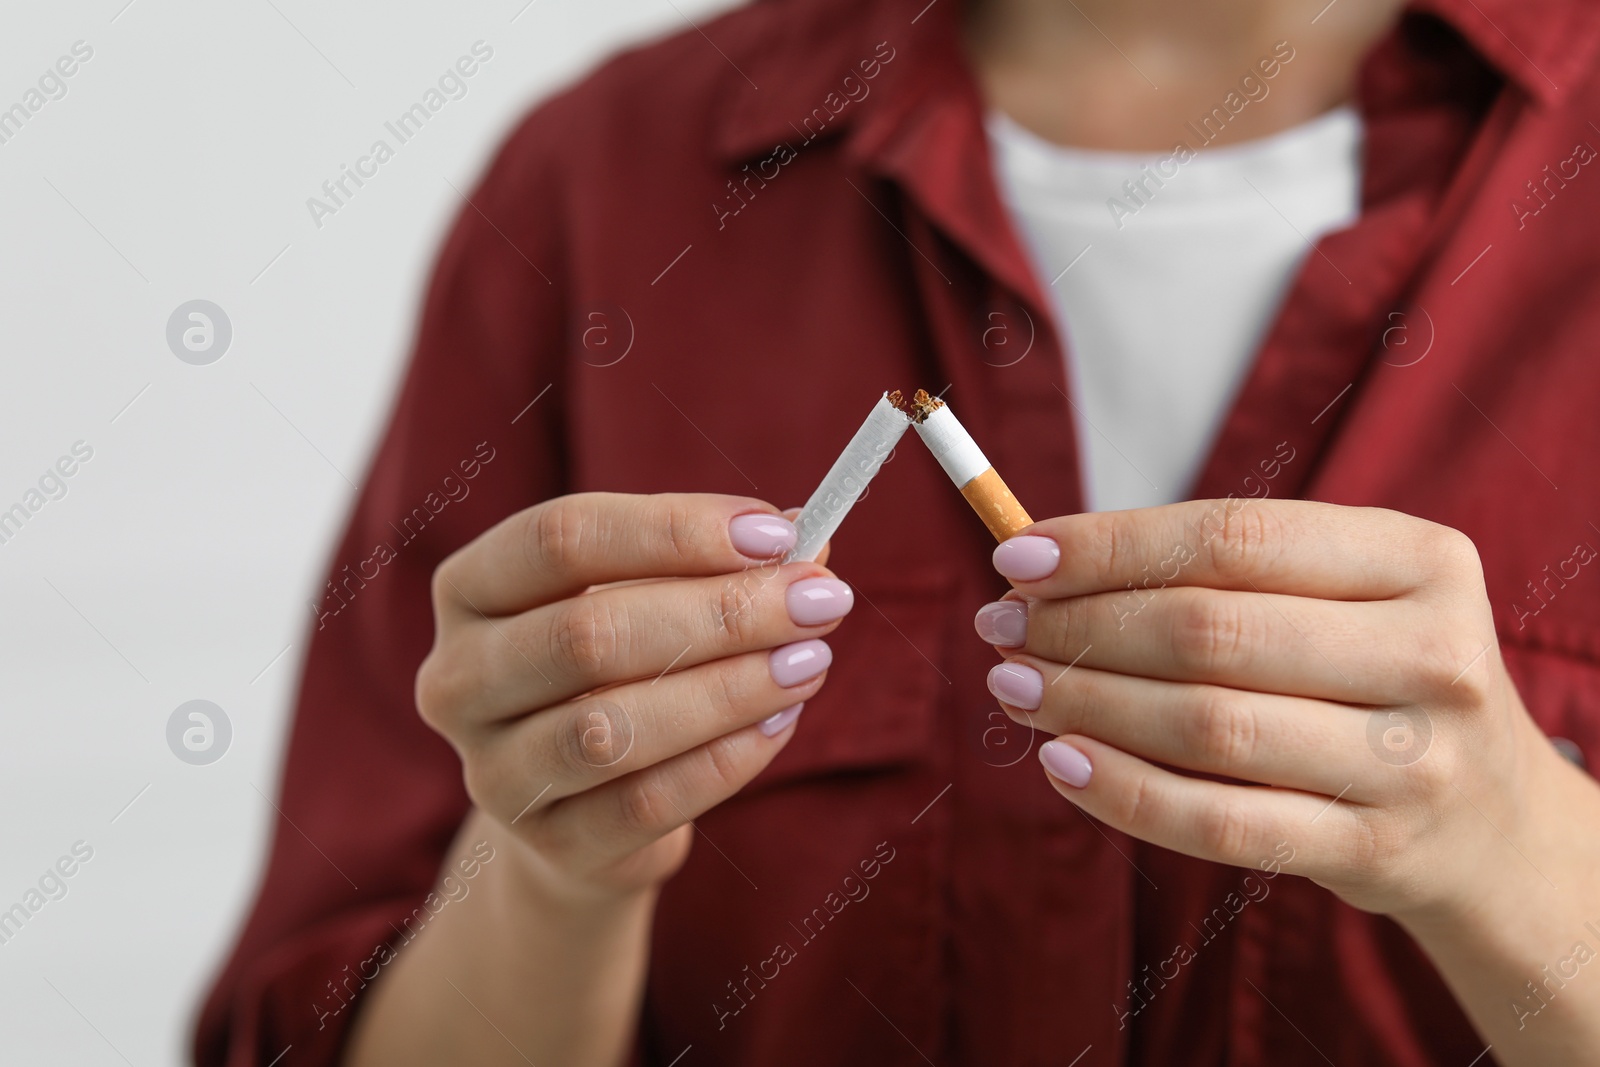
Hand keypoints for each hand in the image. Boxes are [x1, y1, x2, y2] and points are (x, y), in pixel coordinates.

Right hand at [416, 492, 848, 901]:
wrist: (581, 807)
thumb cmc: (619, 671)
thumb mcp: (650, 598)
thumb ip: (716, 564)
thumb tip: (810, 533)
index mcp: (471, 588)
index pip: (560, 538)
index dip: (673, 531)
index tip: (777, 533)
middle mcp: (458, 678)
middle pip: (588, 634)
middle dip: (721, 613)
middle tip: (817, 600)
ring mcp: (493, 772)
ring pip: (612, 728)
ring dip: (728, 689)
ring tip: (809, 662)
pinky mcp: (548, 845)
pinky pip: (644, 804)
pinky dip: (723, 760)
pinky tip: (780, 722)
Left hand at [973, 498, 1571, 921]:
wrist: (1488, 817)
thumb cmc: (1372, 675)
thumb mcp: (1338, 598)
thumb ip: (1216, 573)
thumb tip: (1041, 565)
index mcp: (1419, 559)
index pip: (1233, 538)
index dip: (1111, 546)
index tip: (1017, 557)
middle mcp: (1430, 653)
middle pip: (1210, 632)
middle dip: (1082, 628)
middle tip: (1002, 628)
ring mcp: (1411, 760)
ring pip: (1206, 727)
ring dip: (1086, 704)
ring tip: (1016, 688)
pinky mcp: (1373, 848)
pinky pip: (1219, 823)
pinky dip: (1123, 791)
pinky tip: (1060, 761)